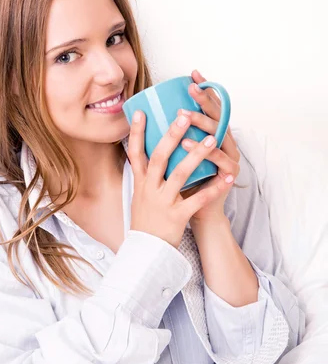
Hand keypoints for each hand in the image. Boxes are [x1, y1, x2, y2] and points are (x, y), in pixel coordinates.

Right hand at [127, 105, 233, 249]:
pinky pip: (198, 201)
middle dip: (172, 135)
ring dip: (197, 155)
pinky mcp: (177, 217)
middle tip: (184, 116)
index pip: (135, 153)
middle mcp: (149, 189)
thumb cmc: (146, 220)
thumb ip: (146, 174)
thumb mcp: (139, 195)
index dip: (136, 132)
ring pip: (180, 175)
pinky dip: (213, 189)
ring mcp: (163, 202)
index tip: (140, 111)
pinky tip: (227, 178)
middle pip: (159, 157)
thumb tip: (149, 150)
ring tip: (212, 139)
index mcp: (141, 182)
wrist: (146, 252)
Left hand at [178, 69, 239, 227]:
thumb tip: (146, 114)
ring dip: (202, 124)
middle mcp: (226, 144)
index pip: (211, 108)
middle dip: (204, 101)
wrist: (199, 214)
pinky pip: (219, 161)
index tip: (192, 74)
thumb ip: (171, 138)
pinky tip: (188, 144)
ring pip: (219, 136)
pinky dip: (205, 152)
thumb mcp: (176, 157)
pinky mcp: (230, 176)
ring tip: (184, 116)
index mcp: (214, 136)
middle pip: (218, 117)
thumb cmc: (185, 184)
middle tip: (191, 89)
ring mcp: (230, 159)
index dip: (204, 91)